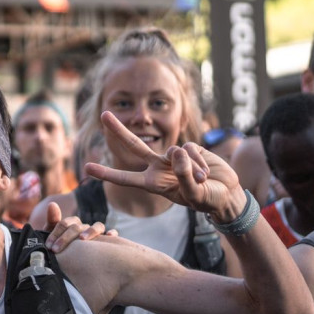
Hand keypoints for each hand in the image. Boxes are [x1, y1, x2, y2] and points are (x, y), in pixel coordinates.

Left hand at [38, 201, 115, 252]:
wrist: (67, 259)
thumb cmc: (59, 247)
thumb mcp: (52, 235)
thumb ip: (52, 220)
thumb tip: (52, 203)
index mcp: (71, 224)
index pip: (64, 224)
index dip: (56, 234)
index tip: (49, 246)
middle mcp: (84, 226)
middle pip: (77, 227)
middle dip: (65, 238)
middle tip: (56, 249)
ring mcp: (95, 232)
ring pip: (97, 226)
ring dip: (91, 231)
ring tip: (82, 239)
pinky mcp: (106, 240)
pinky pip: (112, 233)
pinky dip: (112, 232)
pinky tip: (109, 236)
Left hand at [86, 112, 243, 221]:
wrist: (227, 193)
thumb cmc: (207, 199)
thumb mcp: (194, 194)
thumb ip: (184, 175)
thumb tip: (177, 152)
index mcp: (153, 183)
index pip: (126, 178)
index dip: (106, 173)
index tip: (86, 168)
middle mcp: (159, 167)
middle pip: (134, 145)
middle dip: (118, 129)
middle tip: (103, 114)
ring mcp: (173, 156)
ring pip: (174, 151)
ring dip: (191, 168)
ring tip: (202, 180)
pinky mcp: (189, 148)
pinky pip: (190, 150)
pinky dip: (199, 163)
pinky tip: (206, 172)